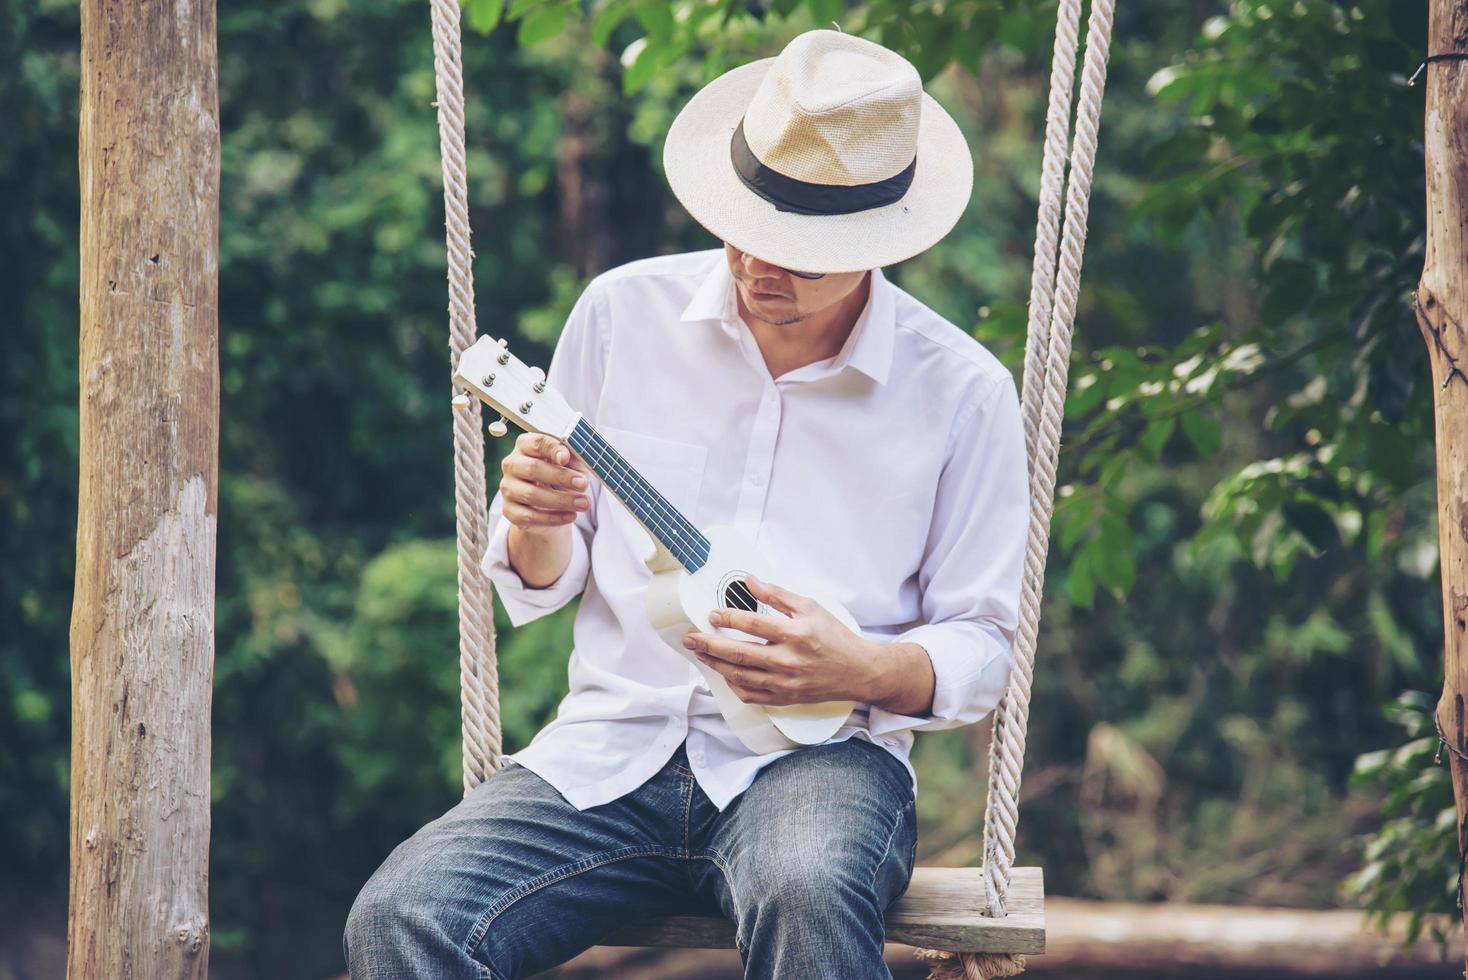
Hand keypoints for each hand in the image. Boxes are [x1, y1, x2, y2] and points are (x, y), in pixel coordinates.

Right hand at [498, 432, 591, 533]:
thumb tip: (582, 456)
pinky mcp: (509, 510)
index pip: (538, 443)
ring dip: (561, 500)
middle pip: (533, 468)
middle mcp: (512, 464)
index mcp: (526, 445)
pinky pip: (529, 516)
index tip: (566, 458)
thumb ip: (574, 458)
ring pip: (531, 494)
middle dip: (561, 477)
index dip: (553, 449)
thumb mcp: (571, 464)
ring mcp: (508, 488)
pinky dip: (553, 518)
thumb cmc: (561, 477)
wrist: (548, 506)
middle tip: (583, 484)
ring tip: (584, 503)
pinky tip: (571, 516)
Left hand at [682, 575, 878, 706]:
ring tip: (700, 654)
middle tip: (690, 638)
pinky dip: (733, 684)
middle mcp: (787, 660)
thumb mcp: (810, 607)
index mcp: (794, 633)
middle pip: (738, 653)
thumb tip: (749, 581)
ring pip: (739, 675)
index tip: (712, 614)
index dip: (727, 617)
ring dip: (715, 664)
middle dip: (708, 644)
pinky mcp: (784, 697)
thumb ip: (777, 594)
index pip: (751, 624)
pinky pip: (750, 694)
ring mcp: (784, 682)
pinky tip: (724, 673)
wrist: (858, 671)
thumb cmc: (835, 637)